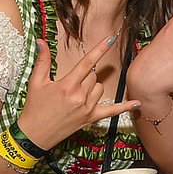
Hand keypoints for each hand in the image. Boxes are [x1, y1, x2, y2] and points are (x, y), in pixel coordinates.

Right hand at [17, 35, 136, 149]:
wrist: (34, 134)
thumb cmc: (34, 108)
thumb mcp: (36, 82)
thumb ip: (43, 61)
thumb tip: (41, 41)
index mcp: (67, 86)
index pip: (87, 63)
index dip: (99, 49)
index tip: (110, 39)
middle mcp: (80, 97)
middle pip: (93, 76)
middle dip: (84, 75)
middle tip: (70, 84)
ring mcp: (87, 109)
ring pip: (100, 88)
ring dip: (92, 87)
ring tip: (76, 94)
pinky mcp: (91, 118)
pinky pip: (112, 111)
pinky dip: (125, 107)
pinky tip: (138, 103)